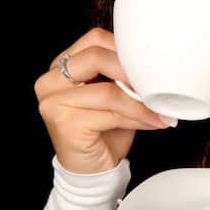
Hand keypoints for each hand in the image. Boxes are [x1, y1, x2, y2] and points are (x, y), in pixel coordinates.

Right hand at [35, 27, 172, 173]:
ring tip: (159, 109)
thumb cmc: (103, 130)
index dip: (125, 49)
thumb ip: (121, 74)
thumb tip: (154, 65)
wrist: (92, 171)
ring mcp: (53, 102)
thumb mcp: (112, 93)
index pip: (95, 39)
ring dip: (140, 102)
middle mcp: (50, 81)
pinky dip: (138, 117)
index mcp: (60, 66)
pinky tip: (152, 122)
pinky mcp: (64, 123)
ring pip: (108, 90)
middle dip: (131, 71)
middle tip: (156, 84)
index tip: (148, 64)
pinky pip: (111, 113)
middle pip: (96, 57)